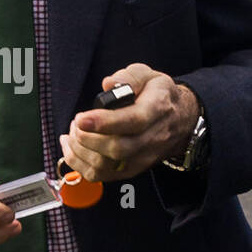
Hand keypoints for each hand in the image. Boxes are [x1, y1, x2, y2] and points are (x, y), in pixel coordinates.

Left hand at [58, 65, 199, 182]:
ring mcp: (142, 158)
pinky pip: (100, 176)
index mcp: (157, 109)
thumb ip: (129, 77)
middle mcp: (152, 138)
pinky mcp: (130, 170)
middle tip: (78, 122)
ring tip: (74, 132)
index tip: (82, 118)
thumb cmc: (159, 96)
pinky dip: (78, 163)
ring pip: (106, 166)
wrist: (180, 120)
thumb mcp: (149, 75)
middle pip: (117, 149)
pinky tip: (72, 146)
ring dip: (80, 151)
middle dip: (87, 138)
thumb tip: (109, 84)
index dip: (104, 122)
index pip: (133, 121)